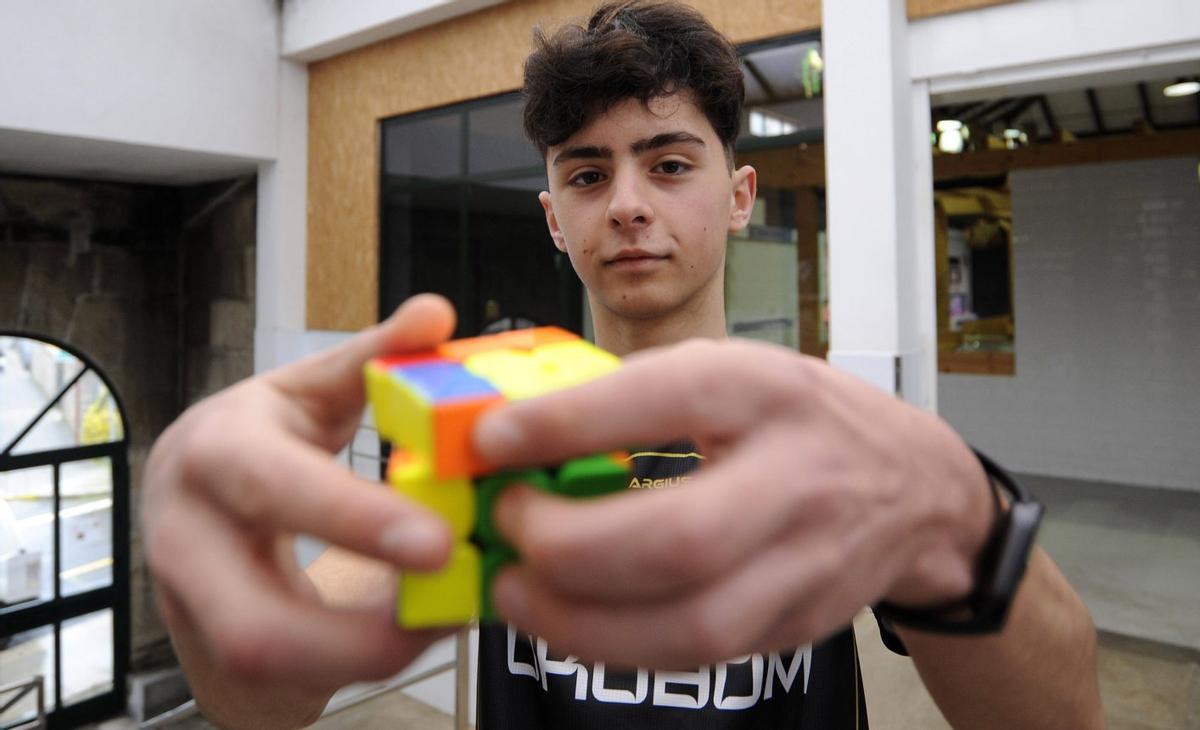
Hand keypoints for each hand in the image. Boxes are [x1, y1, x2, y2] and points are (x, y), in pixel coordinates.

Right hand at [141, 294, 456, 695]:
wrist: (193, 506)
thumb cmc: (264, 441)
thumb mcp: (312, 392)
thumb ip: (375, 358)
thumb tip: (435, 313)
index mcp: (216, 454)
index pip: (273, 489)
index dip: (354, 519)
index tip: (440, 544)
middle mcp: (185, 541)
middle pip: (253, 624)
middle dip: (357, 636)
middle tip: (451, 616)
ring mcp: (190, 611)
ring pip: (269, 672)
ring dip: (367, 659)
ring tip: (443, 623)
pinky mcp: (214, 660)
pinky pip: (289, 683)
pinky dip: (358, 664)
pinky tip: (412, 636)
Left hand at [473, 338, 993, 666]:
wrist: (914, 489)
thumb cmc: (800, 419)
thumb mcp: (732, 373)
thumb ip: (637, 395)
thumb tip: (519, 425)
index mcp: (768, 393)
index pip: (668, 400)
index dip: (570, 422)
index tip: (492, 438)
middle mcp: (798, 478)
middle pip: (681, 539)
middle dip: (570, 548)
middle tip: (509, 529)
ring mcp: (808, 564)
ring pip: (693, 625)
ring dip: (582, 623)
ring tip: (517, 594)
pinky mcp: (798, 624)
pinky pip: (700, 652)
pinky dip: (620, 645)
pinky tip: (572, 619)